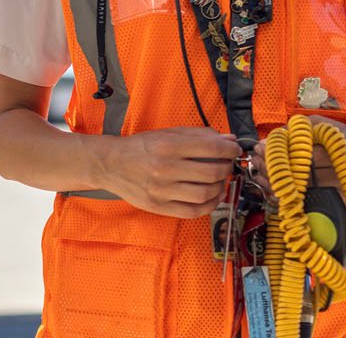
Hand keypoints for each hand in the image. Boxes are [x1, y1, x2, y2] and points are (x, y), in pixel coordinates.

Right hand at [97, 127, 240, 218]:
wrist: (111, 165)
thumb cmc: (141, 147)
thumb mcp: (168, 134)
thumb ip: (198, 135)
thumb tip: (229, 138)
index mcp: (168, 146)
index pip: (211, 148)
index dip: (229, 149)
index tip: (235, 149)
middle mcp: (165, 168)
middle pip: (212, 172)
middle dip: (227, 167)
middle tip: (227, 164)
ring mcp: (162, 191)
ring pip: (205, 193)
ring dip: (220, 187)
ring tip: (220, 180)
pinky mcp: (159, 207)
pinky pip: (193, 211)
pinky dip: (209, 205)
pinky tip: (213, 196)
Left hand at [252, 116, 345, 196]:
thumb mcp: (325, 125)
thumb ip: (300, 129)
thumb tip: (272, 138)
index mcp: (339, 152)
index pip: (303, 157)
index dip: (279, 154)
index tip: (260, 149)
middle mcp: (340, 175)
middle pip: (300, 178)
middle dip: (273, 170)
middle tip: (255, 162)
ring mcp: (339, 193)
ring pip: (302, 194)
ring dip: (276, 185)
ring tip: (258, 174)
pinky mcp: (337, 204)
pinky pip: (307, 203)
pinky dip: (287, 197)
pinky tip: (271, 189)